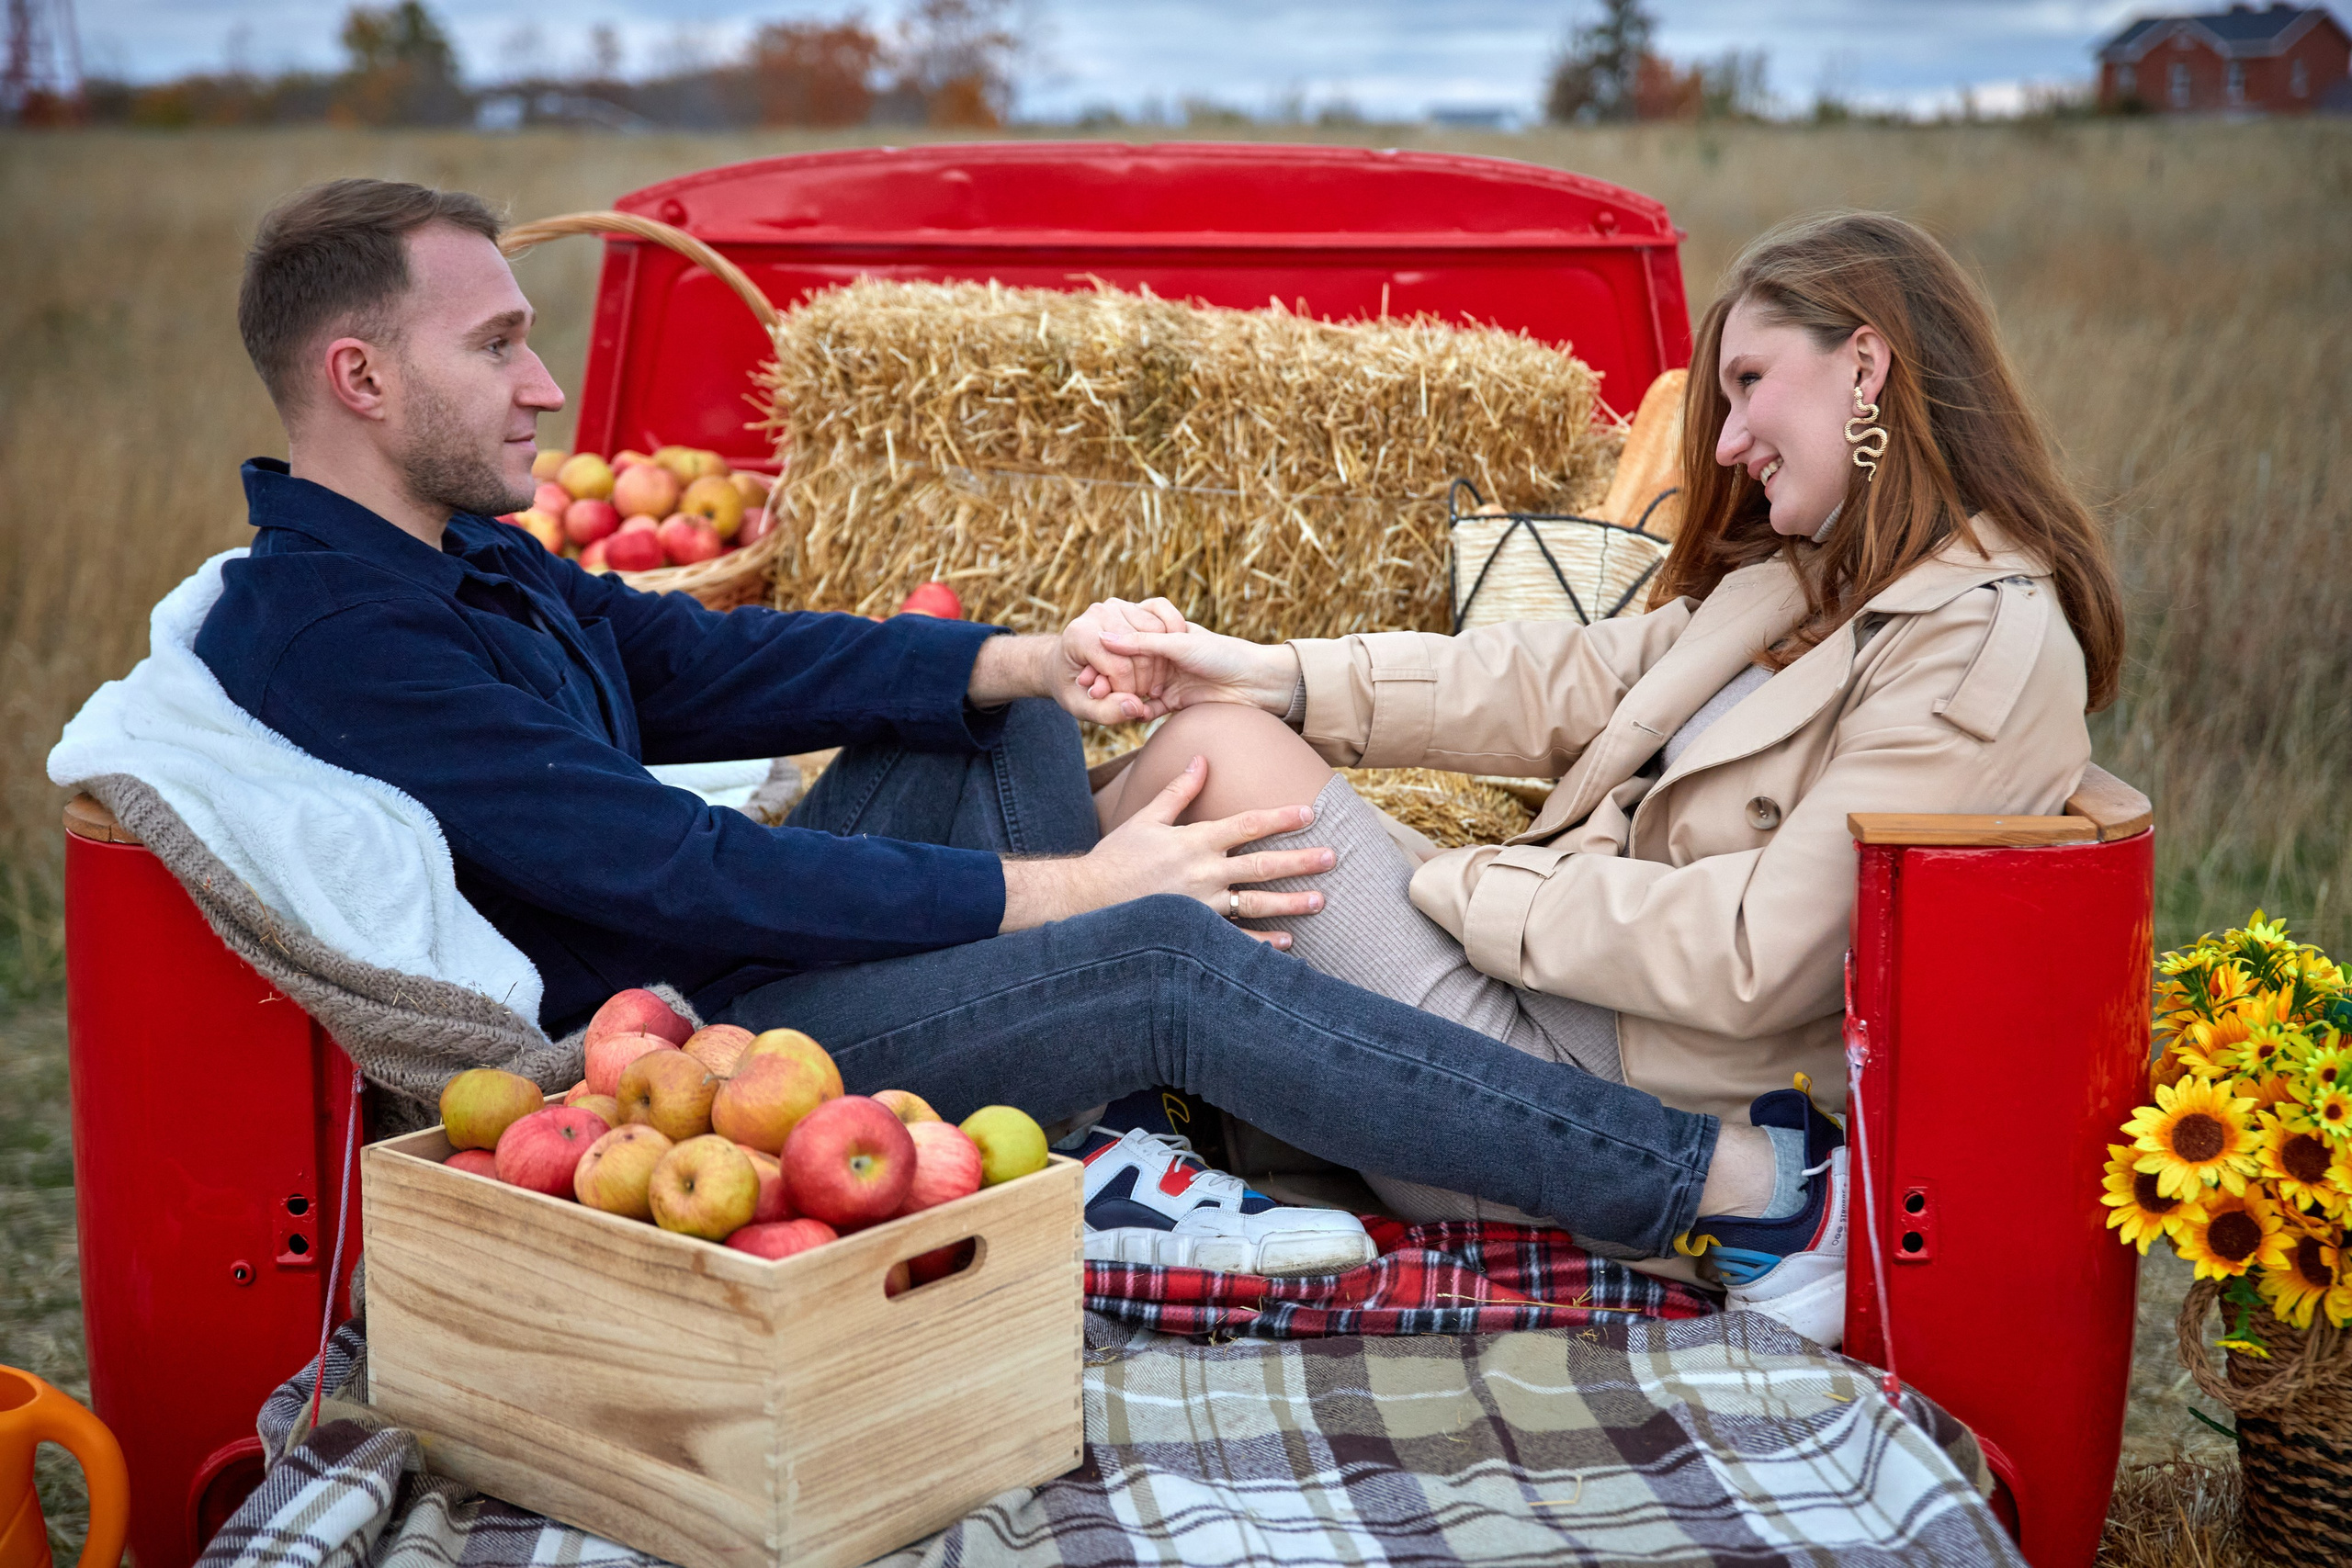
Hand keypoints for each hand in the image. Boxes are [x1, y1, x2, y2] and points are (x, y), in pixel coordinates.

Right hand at [999, 756, 1331, 943]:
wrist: (1088, 899)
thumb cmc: (1118, 856)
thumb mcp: (1147, 818)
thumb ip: (1179, 791)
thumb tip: (1202, 759)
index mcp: (1195, 841)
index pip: (1247, 825)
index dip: (1280, 818)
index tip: (1309, 812)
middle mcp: (1204, 872)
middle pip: (1262, 864)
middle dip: (1300, 860)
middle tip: (1333, 856)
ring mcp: (1202, 905)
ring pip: (1256, 903)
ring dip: (1291, 903)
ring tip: (1321, 900)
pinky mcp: (1195, 931)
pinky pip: (1235, 940)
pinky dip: (1262, 943)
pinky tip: (1287, 944)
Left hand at [1056, 597, 1189, 721]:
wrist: (1065, 661)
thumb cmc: (1072, 686)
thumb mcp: (1080, 707)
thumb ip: (1105, 713)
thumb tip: (1135, 706)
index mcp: (1080, 635)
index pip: (1119, 667)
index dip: (1127, 691)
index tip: (1121, 701)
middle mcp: (1098, 612)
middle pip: (1140, 651)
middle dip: (1143, 681)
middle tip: (1135, 696)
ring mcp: (1119, 605)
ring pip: (1156, 635)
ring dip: (1158, 668)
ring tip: (1144, 684)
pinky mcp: (1135, 605)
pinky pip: (1164, 622)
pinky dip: (1167, 648)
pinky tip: (1157, 667)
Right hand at [1091, 619, 1299, 715]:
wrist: (1256, 682)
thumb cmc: (1223, 653)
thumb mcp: (1179, 643)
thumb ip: (1142, 642)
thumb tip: (1104, 636)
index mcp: (1165, 634)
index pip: (1127, 642)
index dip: (1107, 653)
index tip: (1086, 664)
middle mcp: (1164, 657)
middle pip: (1128, 668)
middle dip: (1108, 678)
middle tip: (1089, 688)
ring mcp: (1169, 680)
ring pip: (1136, 688)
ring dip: (1120, 695)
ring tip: (1101, 702)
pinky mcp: (1176, 702)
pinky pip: (1151, 708)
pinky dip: (1138, 712)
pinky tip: (1126, 714)